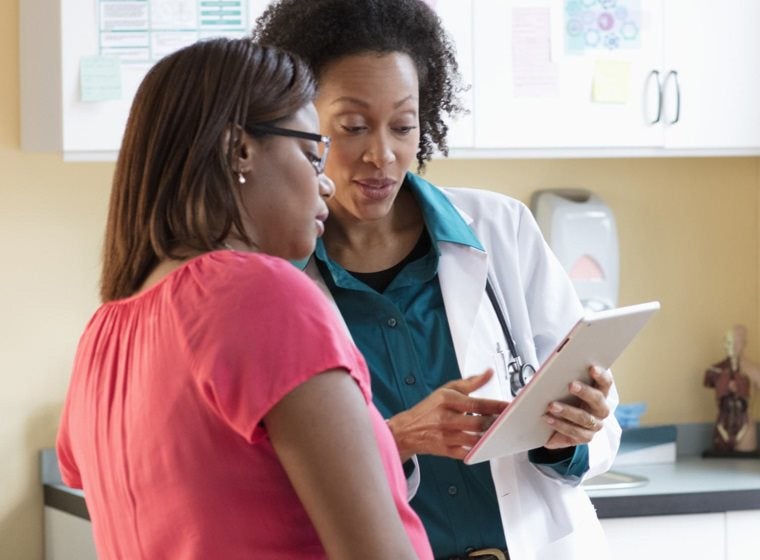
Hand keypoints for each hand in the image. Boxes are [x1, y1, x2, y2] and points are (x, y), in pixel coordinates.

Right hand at [386, 369, 507, 460]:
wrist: (407, 430)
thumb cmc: (429, 409)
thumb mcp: (446, 390)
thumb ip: (470, 382)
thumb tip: (489, 373)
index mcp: (446, 400)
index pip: (476, 404)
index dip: (496, 406)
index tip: (509, 406)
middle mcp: (445, 418)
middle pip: (477, 423)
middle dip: (495, 423)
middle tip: (509, 421)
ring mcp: (445, 436)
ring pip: (474, 440)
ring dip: (490, 437)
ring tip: (500, 432)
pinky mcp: (446, 450)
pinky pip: (467, 453)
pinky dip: (478, 450)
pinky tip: (487, 445)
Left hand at [542, 366, 611, 448]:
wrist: (557, 427)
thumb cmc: (563, 400)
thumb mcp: (564, 390)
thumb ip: (565, 379)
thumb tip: (555, 369)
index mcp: (600, 392)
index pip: (605, 383)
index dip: (601, 376)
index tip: (591, 367)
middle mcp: (601, 409)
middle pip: (598, 399)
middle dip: (585, 392)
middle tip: (571, 385)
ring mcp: (595, 425)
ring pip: (585, 418)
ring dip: (568, 411)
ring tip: (551, 405)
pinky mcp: (585, 438)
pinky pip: (574, 432)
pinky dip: (559, 424)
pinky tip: (547, 418)